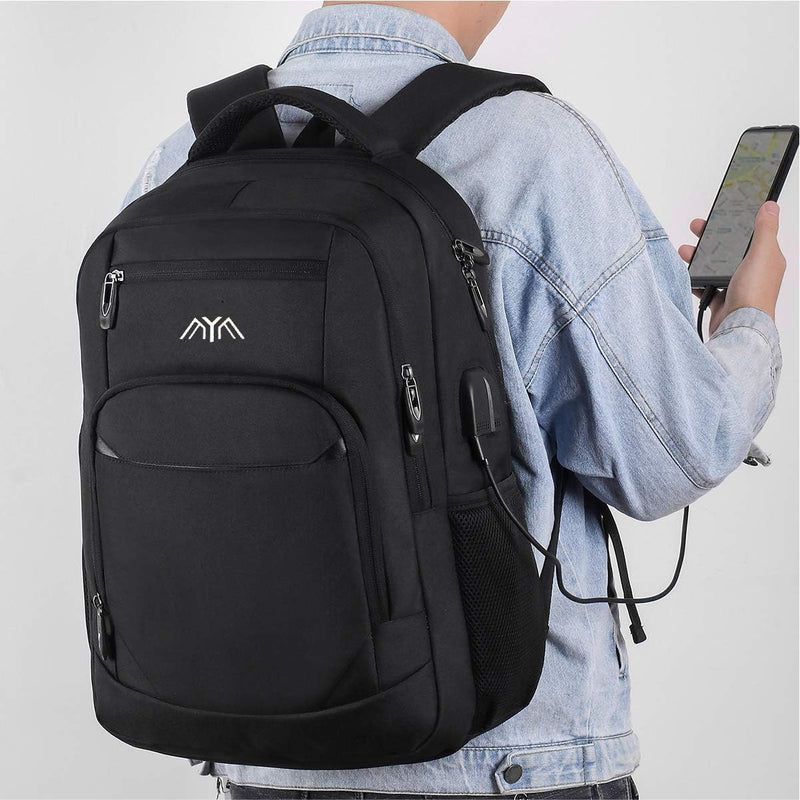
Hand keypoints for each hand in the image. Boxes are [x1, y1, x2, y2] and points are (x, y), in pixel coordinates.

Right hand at [679, 201, 785, 335]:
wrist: (739, 328)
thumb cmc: (754, 295)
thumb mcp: (762, 254)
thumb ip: (765, 229)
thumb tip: (771, 207)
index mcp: (766, 259)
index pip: (751, 234)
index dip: (736, 222)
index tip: (721, 213)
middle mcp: (753, 272)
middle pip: (730, 248)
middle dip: (711, 237)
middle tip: (696, 227)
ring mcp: (736, 287)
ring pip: (715, 266)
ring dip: (699, 257)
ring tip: (685, 251)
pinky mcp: (722, 300)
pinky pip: (706, 285)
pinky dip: (695, 279)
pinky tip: (687, 273)